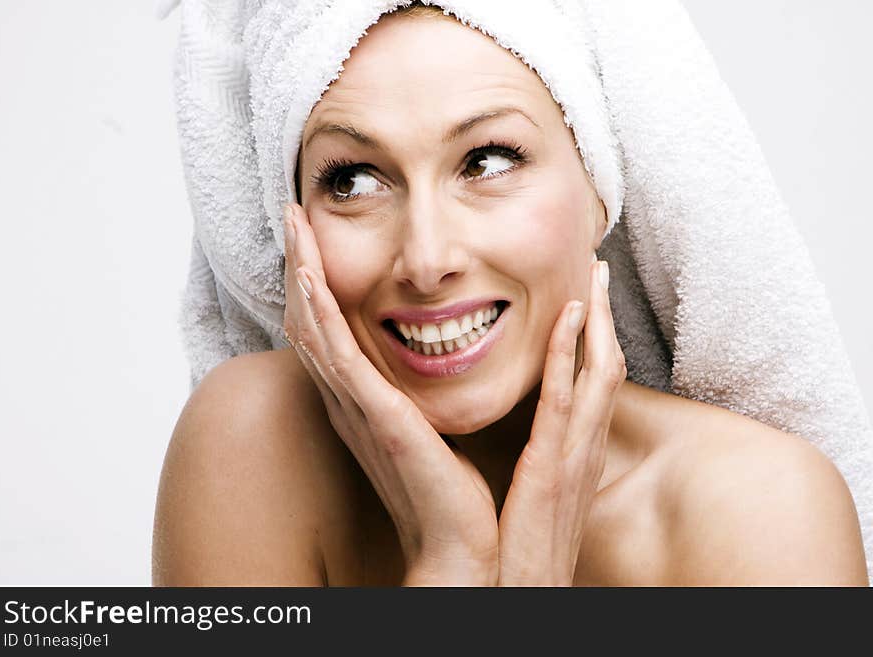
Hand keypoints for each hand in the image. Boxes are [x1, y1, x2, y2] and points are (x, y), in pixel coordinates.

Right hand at [282, 203, 498, 584]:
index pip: (329, 331)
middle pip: (311, 320)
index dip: (317, 283)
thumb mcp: (430, 429)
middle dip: (300, 265)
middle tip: (292, 216)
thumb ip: (420, 397)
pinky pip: (336, 354)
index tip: (315, 238)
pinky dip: (320, 311)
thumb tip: (436, 362)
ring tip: (294, 225)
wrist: (458, 544)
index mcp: (363, 402)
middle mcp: (348, 400)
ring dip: (302, 273)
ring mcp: (355, 407)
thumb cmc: (449, 491)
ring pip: (315, 327)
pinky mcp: (373, 415)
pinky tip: (310, 274)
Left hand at [497, 259, 625, 585]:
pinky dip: (569, 354)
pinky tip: (569, 318)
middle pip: (606, 365)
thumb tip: (531, 428)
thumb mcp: (537, 488)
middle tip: (598, 269)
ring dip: (596, 322)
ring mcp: (573, 456)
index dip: (595, 336)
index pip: (593, 380)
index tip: (587, 297)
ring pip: (598, 373)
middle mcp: (585, 447)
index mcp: (577, 450)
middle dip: (604, 316)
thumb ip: (540, 453)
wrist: (512, 590)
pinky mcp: (551, 467)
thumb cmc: (520, 543)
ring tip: (592, 278)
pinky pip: (564, 400)